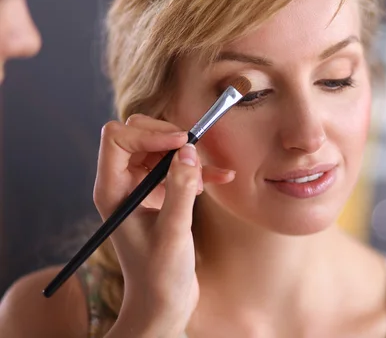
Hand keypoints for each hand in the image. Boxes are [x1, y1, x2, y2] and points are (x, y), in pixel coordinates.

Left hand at [93, 114, 234, 336]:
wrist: (162, 303)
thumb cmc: (159, 276)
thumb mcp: (173, 231)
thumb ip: (180, 189)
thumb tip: (188, 151)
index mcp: (113, 191)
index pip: (118, 139)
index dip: (149, 134)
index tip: (181, 143)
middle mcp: (123, 185)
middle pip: (137, 136)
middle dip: (168, 138)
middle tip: (194, 149)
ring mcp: (141, 189)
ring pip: (160, 149)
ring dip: (186, 154)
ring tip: (210, 170)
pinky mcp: (159, 196)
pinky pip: (176, 170)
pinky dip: (197, 171)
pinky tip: (221, 177)